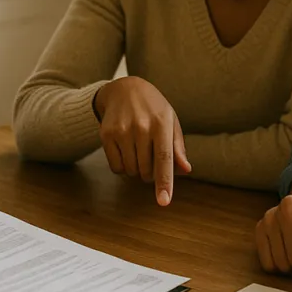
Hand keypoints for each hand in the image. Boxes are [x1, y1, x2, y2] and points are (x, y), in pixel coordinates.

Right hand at [94, 77, 191, 205]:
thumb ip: (177, 147)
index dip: (164, 182)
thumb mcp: (171, 121)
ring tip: (138, 150)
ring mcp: (122, 130)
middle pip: (146, 170)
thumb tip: (185, 170)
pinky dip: (122, 166)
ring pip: (131, 171)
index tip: (164, 201)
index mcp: (161, 123)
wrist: (123, 89)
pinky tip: (125, 151)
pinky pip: (116, 167)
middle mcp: (141, 126)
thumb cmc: (153, 109)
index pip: (164, 158)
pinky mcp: (106, 134)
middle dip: (150, 173)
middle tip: (150, 156)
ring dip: (136, 169)